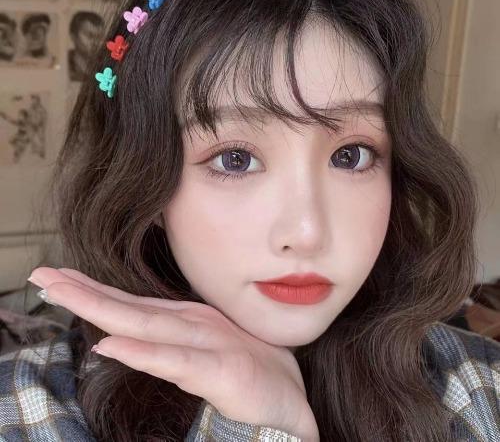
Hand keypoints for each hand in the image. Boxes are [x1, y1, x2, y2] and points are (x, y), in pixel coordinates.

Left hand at [28, 267, 318, 440]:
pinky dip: (143, 353)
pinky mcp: (223, 371)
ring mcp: (207, 346)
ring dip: (102, 308)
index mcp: (186, 324)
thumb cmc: (250, 372)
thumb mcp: (205, 353)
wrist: (291, 404)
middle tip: (42, 275)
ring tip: (62, 293)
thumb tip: (119, 339)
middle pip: (128, 309)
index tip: (57, 279)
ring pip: (145, 326)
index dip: (93, 292)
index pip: (129, 306)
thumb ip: (168, 344)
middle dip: (84, 291)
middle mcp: (192, 327)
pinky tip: (111, 346)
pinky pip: (176, 362)